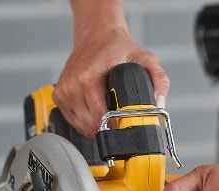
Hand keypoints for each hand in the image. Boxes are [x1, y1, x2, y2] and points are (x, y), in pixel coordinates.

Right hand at [53, 29, 168, 136]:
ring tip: (107, 111)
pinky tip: (95, 108)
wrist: (97, 36)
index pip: (99, 117)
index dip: (115, 126)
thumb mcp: (145, 59)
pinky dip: (86, 120)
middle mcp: (72, 85)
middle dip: (107, 127)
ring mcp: (63, 92)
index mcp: (87, 77)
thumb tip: (158, 105)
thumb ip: (158, 81)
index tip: (125, 126)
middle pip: (90, 125)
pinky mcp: (59, 96)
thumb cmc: (117, 48)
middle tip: (119, 119)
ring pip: (81, 126)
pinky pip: (73, 121)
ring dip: (96, 125)